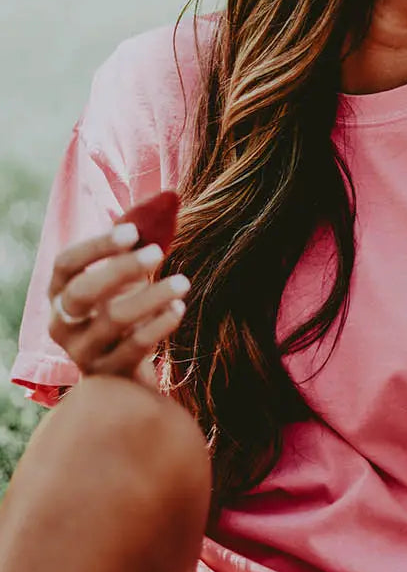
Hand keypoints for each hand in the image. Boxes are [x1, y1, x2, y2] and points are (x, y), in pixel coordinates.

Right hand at [47, 222, 189, 385]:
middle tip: (158, 252)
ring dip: (151, 297)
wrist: (122, 367)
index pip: (67, 263)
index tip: (133, 232)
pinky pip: (133, 347)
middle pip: (82, 292)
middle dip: (121, 269)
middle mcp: (62, 322)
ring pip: (112, 320)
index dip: (97, 246)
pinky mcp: (107, 373)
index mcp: (58, 291)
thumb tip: (168, 199)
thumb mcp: (122, 275)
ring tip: (182, 282)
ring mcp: (82, 351)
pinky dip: (159, 325)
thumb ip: (137, 239)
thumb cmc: (121, 305)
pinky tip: (179, 307)